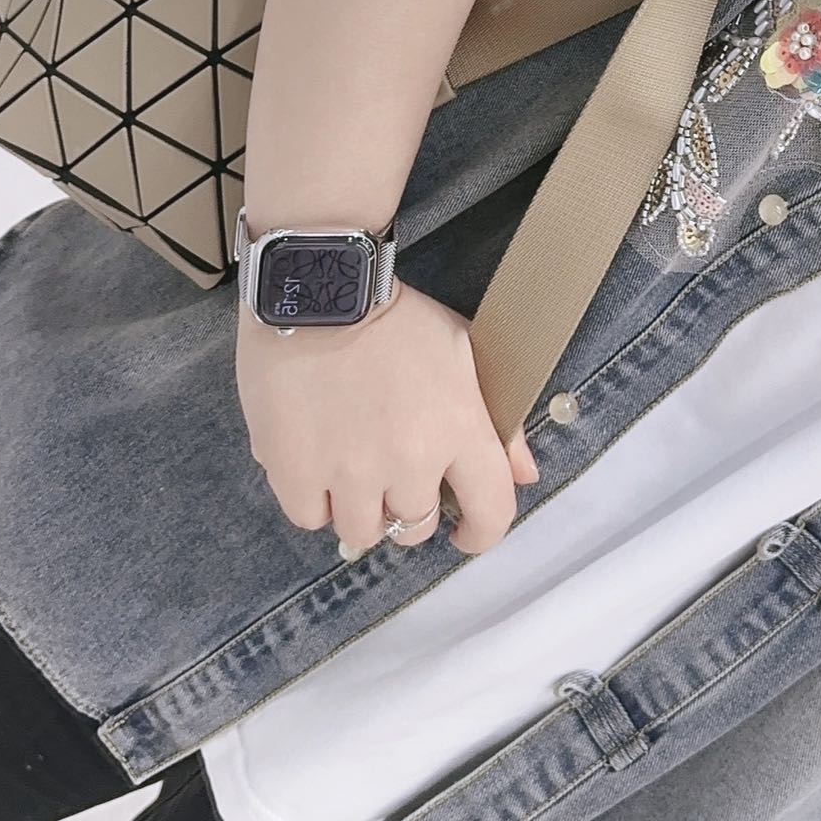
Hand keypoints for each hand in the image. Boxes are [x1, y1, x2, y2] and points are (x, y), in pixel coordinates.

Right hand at [236, 281, 537, 554]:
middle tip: (392, 469)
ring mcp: (350, 470)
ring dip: (362, 507)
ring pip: (364, 530)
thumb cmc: (395, 315)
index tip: (464, 532)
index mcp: (459, 430)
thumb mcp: (463, 351)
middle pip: (416, 526)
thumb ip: (498, 421)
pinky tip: (316, 463)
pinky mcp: (295, 470)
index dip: (480, 534)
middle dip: (409, 505)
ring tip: (351, 467)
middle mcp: (409, 461)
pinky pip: (311, 517)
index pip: (491, 513)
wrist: (320, 287)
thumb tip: (525, 474)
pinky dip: (314, 499)